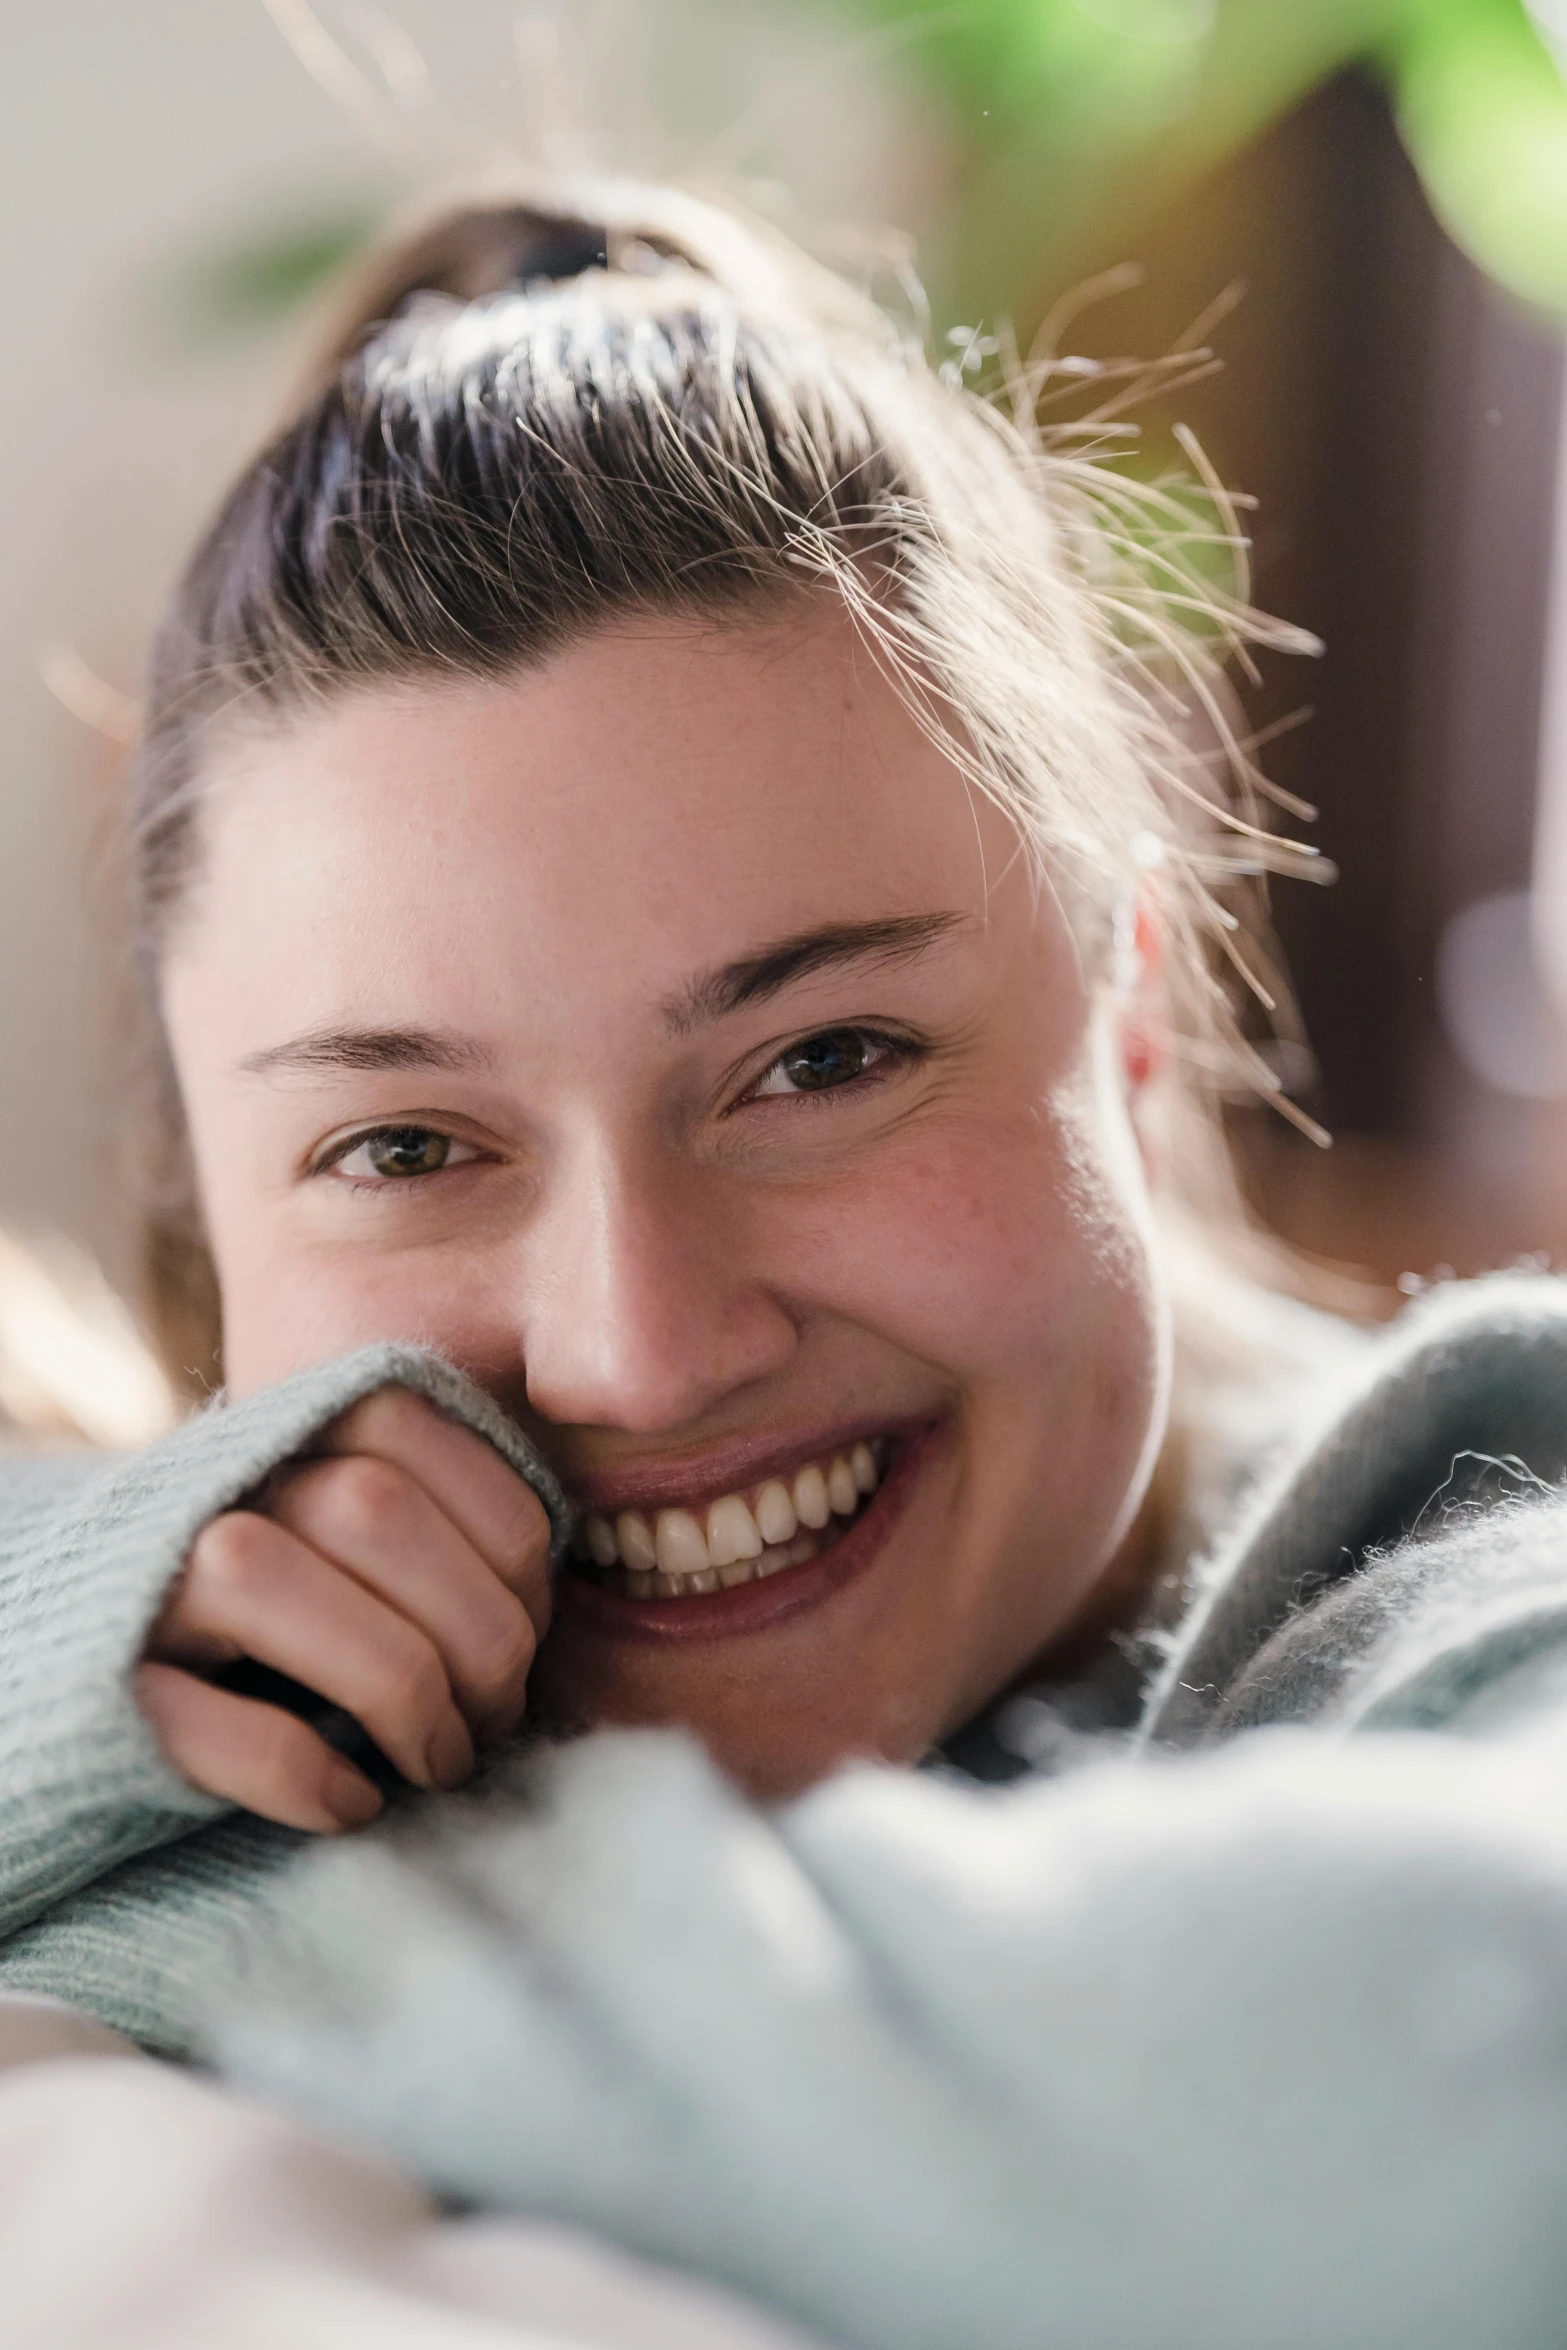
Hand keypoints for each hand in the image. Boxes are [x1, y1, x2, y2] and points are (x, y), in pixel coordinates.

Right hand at [136, 1387, 551, 1834]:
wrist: (98, 1671)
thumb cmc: (286, 1620)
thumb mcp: (359, 1544)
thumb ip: (433, 1527)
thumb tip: (562, 1583)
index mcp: (292, 1432)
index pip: (422, 1438)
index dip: (507, 1547)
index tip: (528, 1633)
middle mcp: (212, 1485)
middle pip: (368, 1509)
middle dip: (471, 1630)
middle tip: (494, 1718)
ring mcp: (149, 1584)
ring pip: (268, 1581)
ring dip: (399, 1692)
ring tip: (436, 1764)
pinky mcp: (110, 1693)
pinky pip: (211, 1726)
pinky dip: (308, 1773)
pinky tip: (356, 1802)